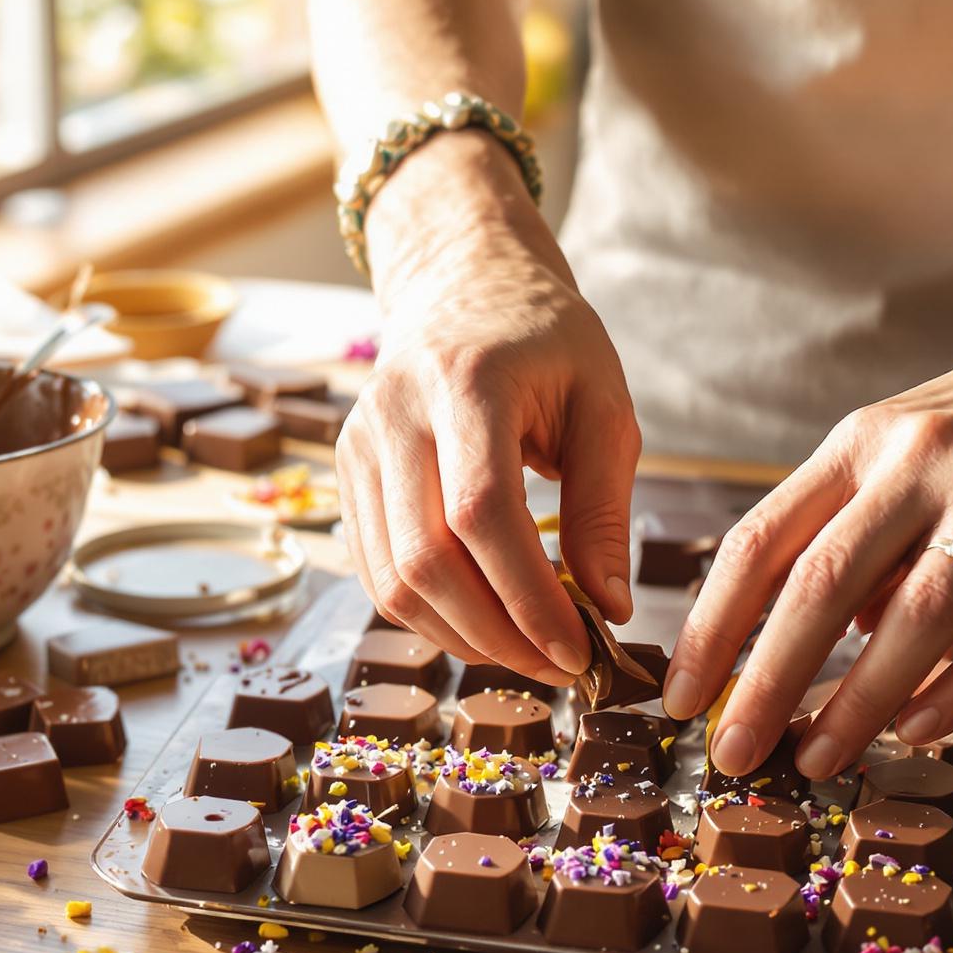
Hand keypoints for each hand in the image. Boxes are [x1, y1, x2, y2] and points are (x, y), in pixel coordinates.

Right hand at [337, 136, 641, 687]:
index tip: (578, 648)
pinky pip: (375, 573)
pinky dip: (430, 617)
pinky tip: (484, 625)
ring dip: (462, 637)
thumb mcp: (603, 403)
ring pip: (392, 580)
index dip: (526, 596)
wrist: (462, 285)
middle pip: (426, 559)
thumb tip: (607, 609)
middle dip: (497, 634)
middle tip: (560, 666)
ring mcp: (356, 447)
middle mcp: (395, 414)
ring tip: (526, 653)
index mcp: (467, 382)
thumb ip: (605, 505)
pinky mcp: (344, 475)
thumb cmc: (546, 341)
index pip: (481, 512)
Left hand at [663, 322, 952, 779]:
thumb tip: (790, 661)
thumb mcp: (896, 461)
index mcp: (860, 445)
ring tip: (820, 757)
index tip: (680, 698)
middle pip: (825, 582)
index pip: (762, 542)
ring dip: (861, 697)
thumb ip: (849, 549)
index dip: (711, 627)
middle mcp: (924, 460)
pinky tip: (917, 729)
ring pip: (921, 611)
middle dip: (769, 679)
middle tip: (734, 752)